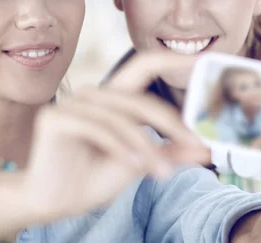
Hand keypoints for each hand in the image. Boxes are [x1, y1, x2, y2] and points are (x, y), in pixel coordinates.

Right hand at [23, 52, 210, 221]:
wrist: (54, 203)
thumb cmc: (94, 178)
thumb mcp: (139, 163)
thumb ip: (169, 152)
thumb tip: (206, 148)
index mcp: (113, 98)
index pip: (144, 66)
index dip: (171, 58)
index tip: (203, 59)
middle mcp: (92, 95)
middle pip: (140, 99)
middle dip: (172, 123)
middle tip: (196, 144)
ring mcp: (71, 104)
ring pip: (121, 118)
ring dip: (146, 147)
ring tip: (162, 173)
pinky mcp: (55, 119)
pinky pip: (98, 129)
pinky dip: (120, 148)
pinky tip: (134, 167)